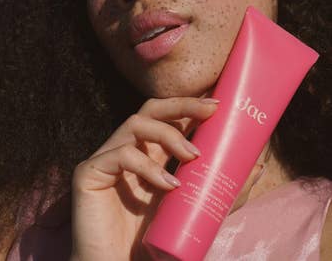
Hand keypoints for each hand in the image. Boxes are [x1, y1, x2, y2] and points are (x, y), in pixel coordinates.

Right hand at [70, 97, 265, 260]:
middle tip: (210, 110)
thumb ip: (221, 189)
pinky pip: (120, 155)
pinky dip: (148, 166)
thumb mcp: (194, 210)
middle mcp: (127, 150)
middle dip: (182, 105)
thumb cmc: (153, 244)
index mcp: (149, 156)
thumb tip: (258, 165)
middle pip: (151, 109)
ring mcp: (106, 159)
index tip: (219, 104)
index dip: (190, 106)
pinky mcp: (89, 173)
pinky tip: (168, 185)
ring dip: (169, 135)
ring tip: (192, 156)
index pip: (167, 118)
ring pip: (136, 123)